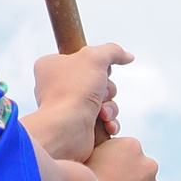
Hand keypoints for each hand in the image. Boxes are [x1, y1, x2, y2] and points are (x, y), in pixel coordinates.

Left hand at [28, 42, 133, 161]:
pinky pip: (102, 120)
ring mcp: (67, 107)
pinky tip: (107, 125)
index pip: (83, 59)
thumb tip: (128, 56)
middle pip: (97, 81)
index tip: (97, 70)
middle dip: (107, 90)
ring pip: (103, 101)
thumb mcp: (95, 58)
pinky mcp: (77, 126)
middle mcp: (56, 86)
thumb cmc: (75, 89)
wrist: (67, 129)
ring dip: (110, 107)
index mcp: (51, 66)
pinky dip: (109, 122)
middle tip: (100, 94)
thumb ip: (112, 51)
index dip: (98, 65)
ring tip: (103, 114)